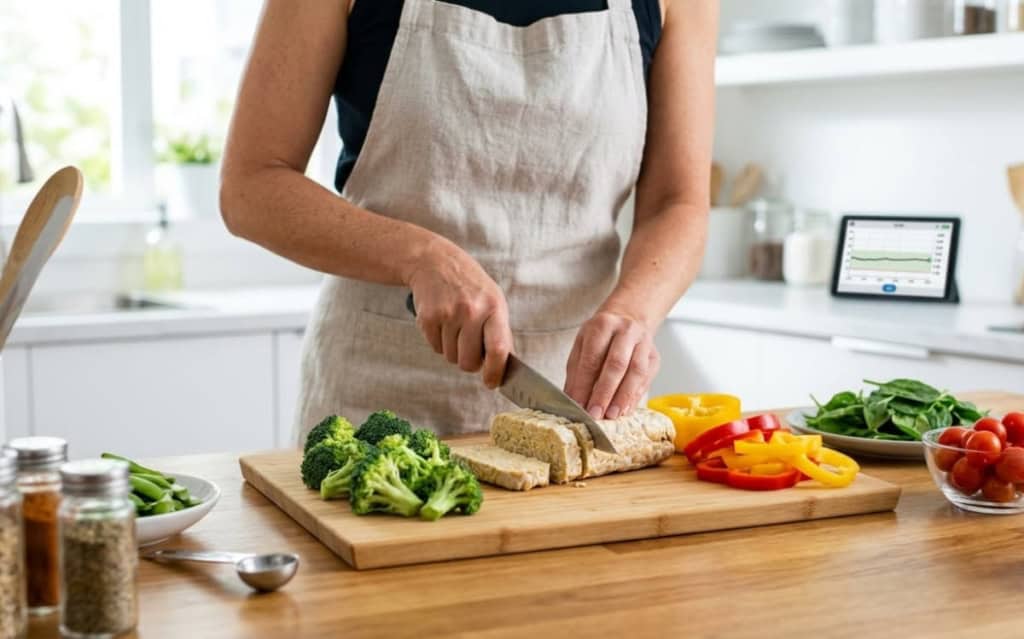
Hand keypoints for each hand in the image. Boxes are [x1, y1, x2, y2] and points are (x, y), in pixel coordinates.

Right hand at [406, 240, 512, 387]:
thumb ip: (500, 332)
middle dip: (469, 362)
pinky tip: (442, 322)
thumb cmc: (469, 285)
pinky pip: (435, 348)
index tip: (491, 383)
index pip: (498, 349)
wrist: (434, 262)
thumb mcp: (493, 300)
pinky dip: (439, 342)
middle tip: (469, 347)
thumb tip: (503, 366)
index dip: (495, 372)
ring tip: (455, 327)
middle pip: (469, 362)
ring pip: (451, 358)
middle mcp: (471, 311)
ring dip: (453, 350)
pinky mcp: (427, 318)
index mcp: (494, 307)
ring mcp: (448, 314)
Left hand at [564, 310, 659, 419]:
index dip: (584, 384)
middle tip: (595, 413)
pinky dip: (635, 397)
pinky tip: (624, 410)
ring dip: (623, 397)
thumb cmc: (601, 335)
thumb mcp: (582, 344)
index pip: (592, 358)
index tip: (578, 404)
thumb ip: (576, 371)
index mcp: (603, 325)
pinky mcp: (654, 357)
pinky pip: (646, 379)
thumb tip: (572, 399)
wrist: (629, 317)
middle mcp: (626, 331)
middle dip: (604, 392)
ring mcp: (644, 343)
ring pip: (636, 372)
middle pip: (616, 364)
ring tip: (612, 415)